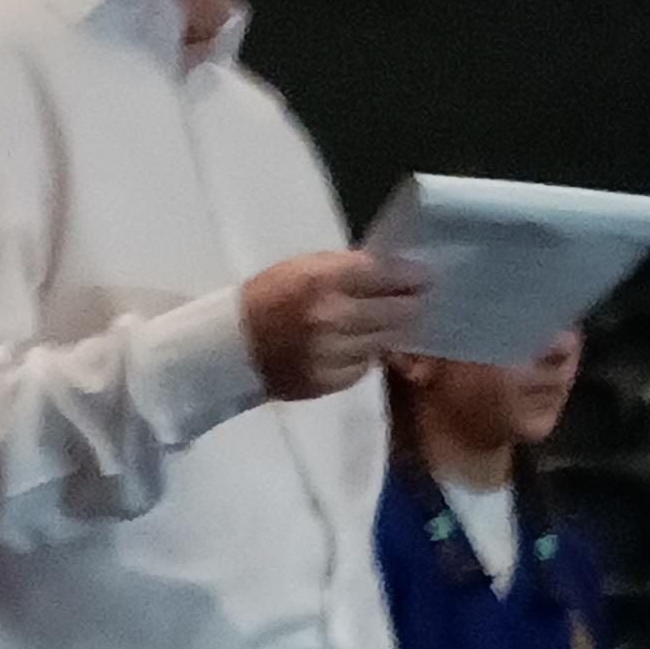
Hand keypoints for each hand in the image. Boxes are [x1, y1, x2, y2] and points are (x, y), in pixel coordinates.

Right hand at [240, 252, 427, 401]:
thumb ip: (348, 268)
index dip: (411, 276)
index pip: (386, 275)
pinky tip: (356, 348)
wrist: (227, 347)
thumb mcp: (305, 266)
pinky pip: (360, 369)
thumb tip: (390, 273)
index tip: (423, 277)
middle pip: (393, 312)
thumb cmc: (267, 297)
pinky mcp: (324, 382)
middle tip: (417, 301)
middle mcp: (332, 318)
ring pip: (381, 343)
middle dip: (409, 305)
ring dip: (389, 334)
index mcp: (326, 280)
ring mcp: (328, 354)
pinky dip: (364, 358)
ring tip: (390, 325)